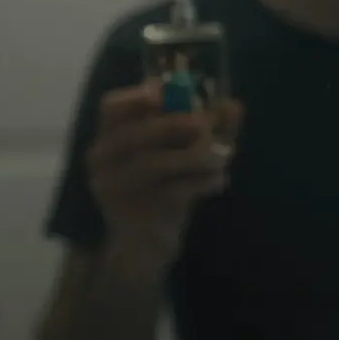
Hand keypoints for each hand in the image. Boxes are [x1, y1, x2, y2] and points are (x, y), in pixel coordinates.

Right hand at [87, 81, 242, 266]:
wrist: (145, 247)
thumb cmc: (165, 190)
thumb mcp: (185, 155)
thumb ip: (210, 129)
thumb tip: (234, 105)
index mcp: (111, 138)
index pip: (111, 108)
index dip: (139, 96)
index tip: (169, 92)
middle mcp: (104, 162)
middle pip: (134, 135)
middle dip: (176, 124)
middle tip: (207, 127)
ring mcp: (116, 191)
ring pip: (153, 164)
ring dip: (198, 155)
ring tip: (226, 157)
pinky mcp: (136, 217)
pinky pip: (173, 193)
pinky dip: (204, 182)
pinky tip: (220, 181)